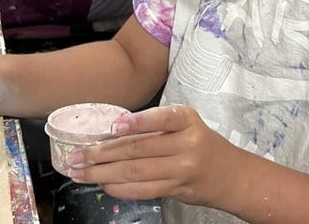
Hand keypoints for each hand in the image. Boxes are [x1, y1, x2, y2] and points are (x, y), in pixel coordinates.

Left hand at [67, 105, 237, 207]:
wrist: (231, 174)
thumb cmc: (202, 144)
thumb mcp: (187, 126)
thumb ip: (157, 127)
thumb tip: (112, 133)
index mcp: (188, 120)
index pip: (161, 118)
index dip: (136, 122)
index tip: (112, 126)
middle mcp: (187, 143)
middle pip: (139, 148)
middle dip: (103, 153)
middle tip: (77, 155)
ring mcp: (182, 168)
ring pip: (136, 171)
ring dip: (103, 173)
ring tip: (80, 172)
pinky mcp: (177, 188)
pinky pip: (143, 189)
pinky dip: (119, 187)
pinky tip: (103, 185)